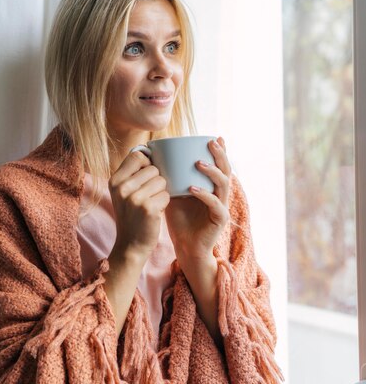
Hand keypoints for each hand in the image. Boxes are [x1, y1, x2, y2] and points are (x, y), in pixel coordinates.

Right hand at [108, 151, 170, 260]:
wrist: (131, 244)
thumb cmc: (132, 215)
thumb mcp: (124, 192)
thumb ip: (133, 172)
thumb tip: (150, 149)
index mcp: (114, 180)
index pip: (138, 156)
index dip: (147, 164)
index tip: (146, 177)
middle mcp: (122, 187)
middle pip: (153, 169)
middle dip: (156, 181)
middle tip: (148, 197)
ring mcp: (134, 198)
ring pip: (162, 181)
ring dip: (161, 193)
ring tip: (151, 204)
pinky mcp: (148, 208)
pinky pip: (166, 195)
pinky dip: (164, 203)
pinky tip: (155, 212)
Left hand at [164, 137, 230, 259]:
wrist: (186, 246)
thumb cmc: (180, 220)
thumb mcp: (174, 194)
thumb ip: (172, 178)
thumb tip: (156, 159)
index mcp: (212, 187)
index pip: (219, 165)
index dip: (220, 151)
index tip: (213, 137)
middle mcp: (220, 194)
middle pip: (226, 171)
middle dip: (220, 155)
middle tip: (210, 143)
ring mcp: (222, 206)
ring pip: (223, 185)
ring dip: (211, 172)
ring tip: (199, 163)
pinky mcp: (220, 219)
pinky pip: (215, 204)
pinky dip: (204, 195)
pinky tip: (192, 188)